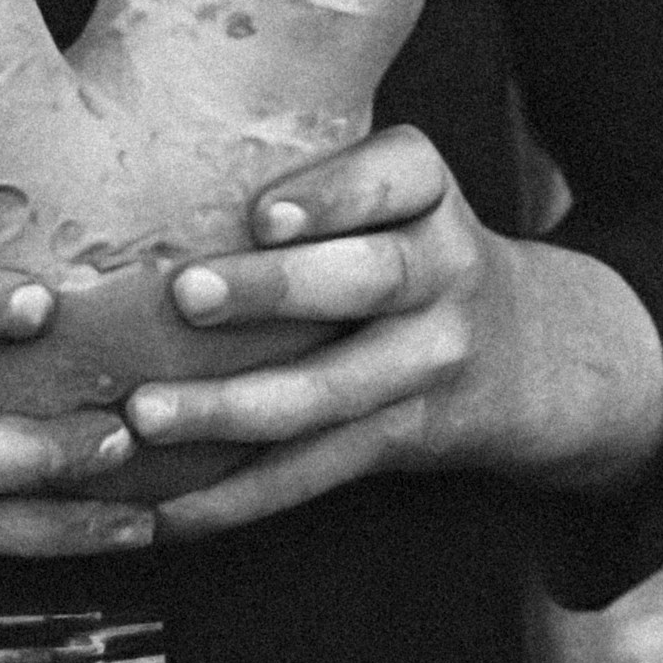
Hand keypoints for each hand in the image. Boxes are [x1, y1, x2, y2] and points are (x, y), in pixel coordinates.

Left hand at [120, 127, 662, 539]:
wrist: (528, 352)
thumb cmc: (406, 242)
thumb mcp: (393, 190)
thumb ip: (305, 173)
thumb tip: (134, 152)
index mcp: (429, 194)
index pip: (399, 174)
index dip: (335, 193)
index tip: (263, 211)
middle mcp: (443, 271)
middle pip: (369, 279)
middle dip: (275, 289)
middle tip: (184, 294)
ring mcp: (430, 362)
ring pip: (333, 390)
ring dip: (233, 407)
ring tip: (147, 413)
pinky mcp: (402, 436)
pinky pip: (317, 469)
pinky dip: (238, 494)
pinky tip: (165, 510)